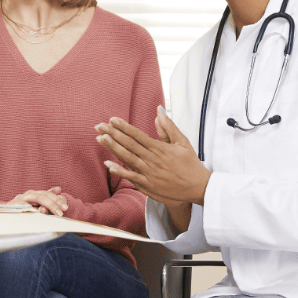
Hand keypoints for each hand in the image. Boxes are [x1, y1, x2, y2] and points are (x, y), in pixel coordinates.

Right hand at [7, 187, 68, 216]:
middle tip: (62, 211)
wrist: (3, 215)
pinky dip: (31, 210)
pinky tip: (38, 214)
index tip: (65, 207)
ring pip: (33, 200)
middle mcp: (26, 195)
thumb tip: (59, 188)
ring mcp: (18, 200)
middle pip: (41, 196)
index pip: (46, 194)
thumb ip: (47, 198)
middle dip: (52, 203)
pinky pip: (23, 208)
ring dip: (45, 206)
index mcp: (33, 194)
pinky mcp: (12, 207)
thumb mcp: (35, 204)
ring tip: (54, 213)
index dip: (56, 200)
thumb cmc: (22, 210)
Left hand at [95, 114, 211, 205]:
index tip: (112, 119)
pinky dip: (119, 171)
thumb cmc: (190, 163)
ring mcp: (149, 173)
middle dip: (113, 134)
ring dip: (113, 148)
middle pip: (129, 145)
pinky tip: (108, 165)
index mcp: (160, 148)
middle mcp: (153, 159)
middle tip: (99, 125)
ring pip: (128, 158)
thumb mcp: (182, 142)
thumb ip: (168, 127)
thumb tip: (158, 110)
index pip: (138, 135)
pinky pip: (131, 177)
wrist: (198, 187)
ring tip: (100, 138)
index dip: (124, 127)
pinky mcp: (148, 185)